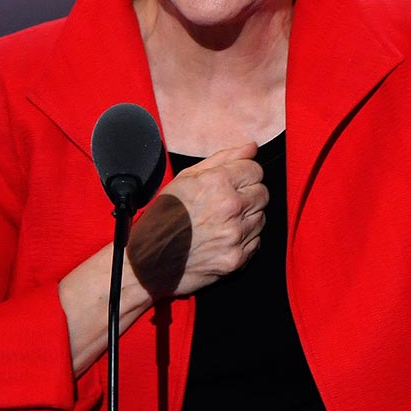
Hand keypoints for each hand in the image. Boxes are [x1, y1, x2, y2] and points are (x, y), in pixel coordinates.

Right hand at [129, 142, 265, 298]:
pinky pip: (256, 241)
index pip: (254, 170)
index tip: (234, 182)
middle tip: (227, 203)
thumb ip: (223, 159)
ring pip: (261, 217)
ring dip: (247, 218)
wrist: (147, 263)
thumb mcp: (185, 179)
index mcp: (217, 183)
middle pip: (262, 192)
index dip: (244, 174)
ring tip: (222, 222)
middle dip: (248, 194)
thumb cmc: (163, 218)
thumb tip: (251, 147)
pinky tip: (223, 238)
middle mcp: (230, 208)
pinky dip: (244, 239)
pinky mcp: (237, 257)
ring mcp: (235, 235)